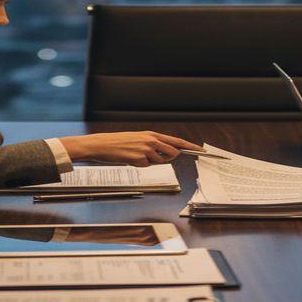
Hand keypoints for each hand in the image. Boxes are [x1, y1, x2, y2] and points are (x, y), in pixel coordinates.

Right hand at [59, 132, 201, 166]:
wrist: (101, 144)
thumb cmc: (118, 142)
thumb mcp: (138, 139)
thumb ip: (153, 144)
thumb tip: (166, 154)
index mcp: (152, 134)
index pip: (176, 140)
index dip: (190, 146)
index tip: (200, 150)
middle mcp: (151, 140)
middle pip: (172, 153)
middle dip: (169, 158)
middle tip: (153, 157)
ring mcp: (146, 150)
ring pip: (159, 161)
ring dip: (150, 162)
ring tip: (135, 156)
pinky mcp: (140, 159)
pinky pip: (147, 166)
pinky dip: (140, 165)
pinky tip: (130, 159)